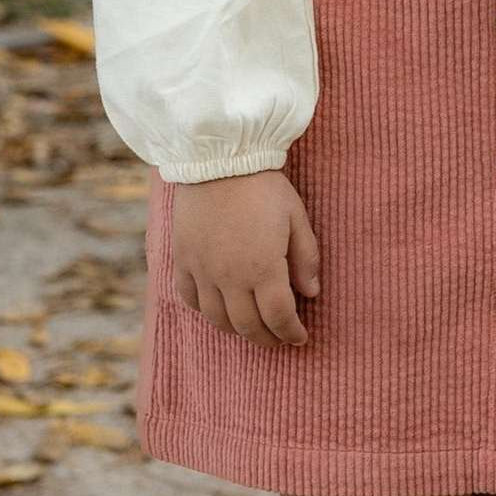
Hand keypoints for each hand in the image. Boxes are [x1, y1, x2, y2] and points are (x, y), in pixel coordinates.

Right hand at [164, 169, 320, 347]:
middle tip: (280, 338)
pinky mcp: (182, 259)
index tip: (300, 337)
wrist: (217, 158)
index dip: (291, 333)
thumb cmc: (263, 185)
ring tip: (251, 327)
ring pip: (218, 319)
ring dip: (237, 330)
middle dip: (268, 338)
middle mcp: (230, 277)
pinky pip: (190, 298)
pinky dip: (205, 310)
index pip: (279, 317)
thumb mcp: (296, 217)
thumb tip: (312, 293)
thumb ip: (305, 258)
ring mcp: (202, 270)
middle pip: (248, 325)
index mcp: (263, 268)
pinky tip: (218, 308)